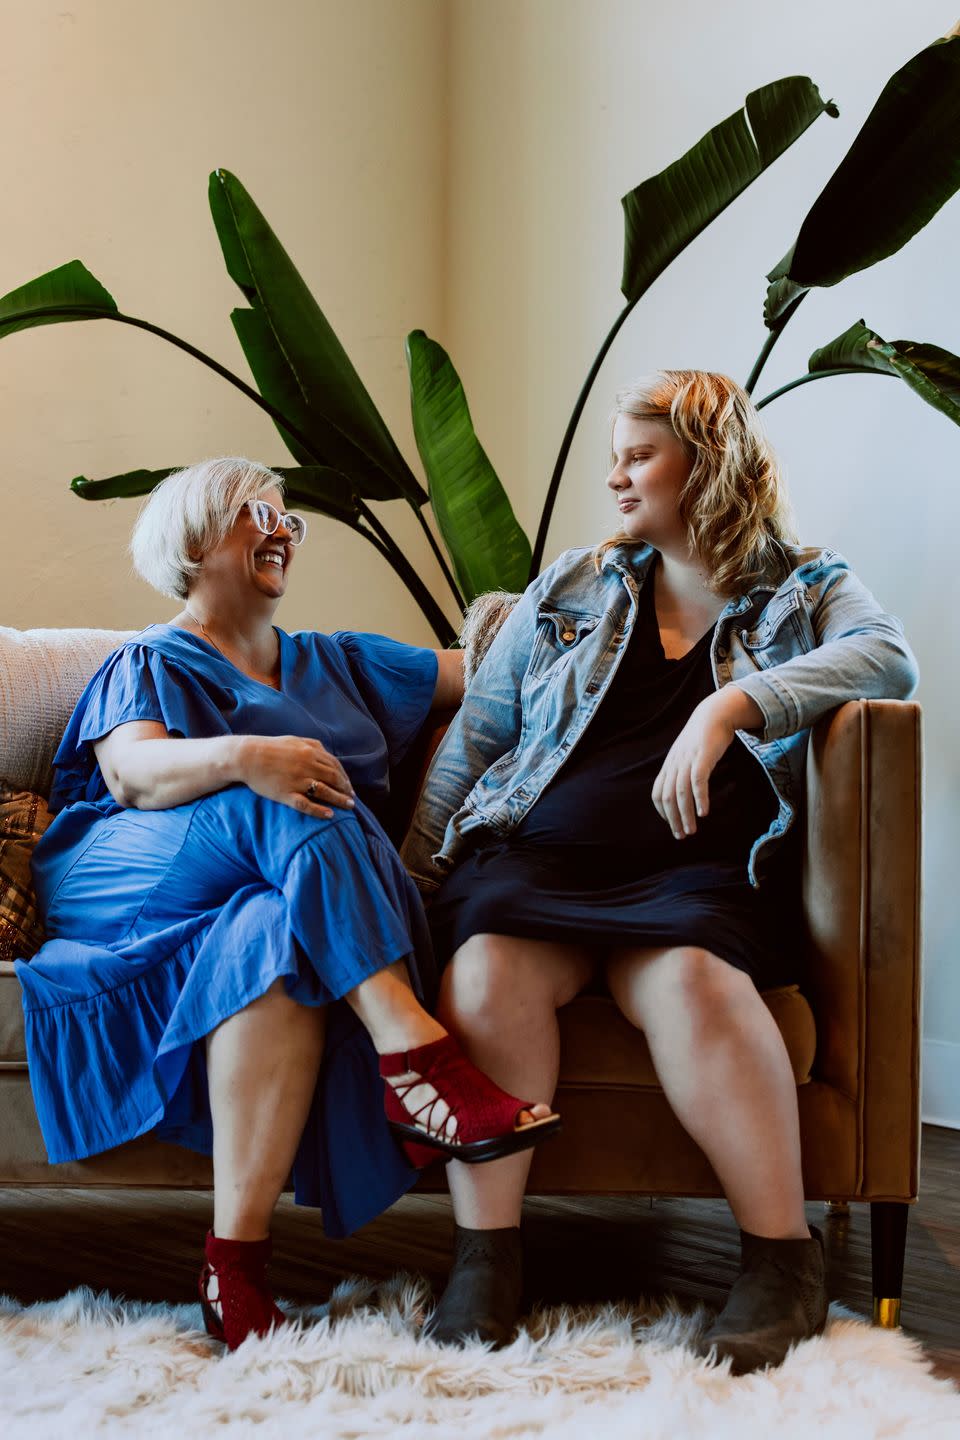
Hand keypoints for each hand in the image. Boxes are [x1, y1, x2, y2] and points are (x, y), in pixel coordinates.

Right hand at [240, 735, 355, 816]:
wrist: (246, 757)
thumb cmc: (270, 748)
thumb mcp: (294, 740)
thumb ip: (313, 745)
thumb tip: (327, 753)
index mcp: (310, 751)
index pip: (335, 765)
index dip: (345, 777)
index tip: (349, 786)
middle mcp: (307, 765)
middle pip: (334, 779)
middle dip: (346, 789)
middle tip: (352, 799)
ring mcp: (297, 780)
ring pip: (325, 792)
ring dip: (340, 800)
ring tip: (348, 807)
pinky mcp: (286, 794)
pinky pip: (306, 804)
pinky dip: (319, 811)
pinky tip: (329, 815)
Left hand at [651, 687, 762, 839]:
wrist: (714, 713)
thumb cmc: (702, 738)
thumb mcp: (687, 755)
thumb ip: (683, 771)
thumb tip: (684, 791)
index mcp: (669, 765)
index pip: (658, 793)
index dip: (663, 812)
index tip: (673, 824)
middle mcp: (675, 764)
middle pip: (668, 797)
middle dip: (673, 820)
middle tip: (681, 836)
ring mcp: (688, 760)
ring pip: (681, 793)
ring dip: (686, 815)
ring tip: (692, 831)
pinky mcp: (703, 757)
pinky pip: (698, 781)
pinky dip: (699, 798)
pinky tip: (704, 813)